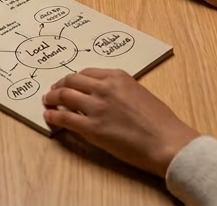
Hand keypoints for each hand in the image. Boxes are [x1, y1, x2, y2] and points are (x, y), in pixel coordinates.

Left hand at [42, 69, 198, 176]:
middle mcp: (104, 87)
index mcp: (117, 77)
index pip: (86, 73)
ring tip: (47, 101)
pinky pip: (65, 118)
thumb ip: (120, 91)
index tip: (68, 83)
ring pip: (65, 95)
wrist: (169, 143)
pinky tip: (49, 116)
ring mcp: (96, 107)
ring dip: (52, 97)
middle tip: (53, 91)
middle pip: (72, 80)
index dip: (74, 79)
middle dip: (59, 85)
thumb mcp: (140, 93)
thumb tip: (105, 96)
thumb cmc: (161, 123)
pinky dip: (53, 115)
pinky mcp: (92, 128)